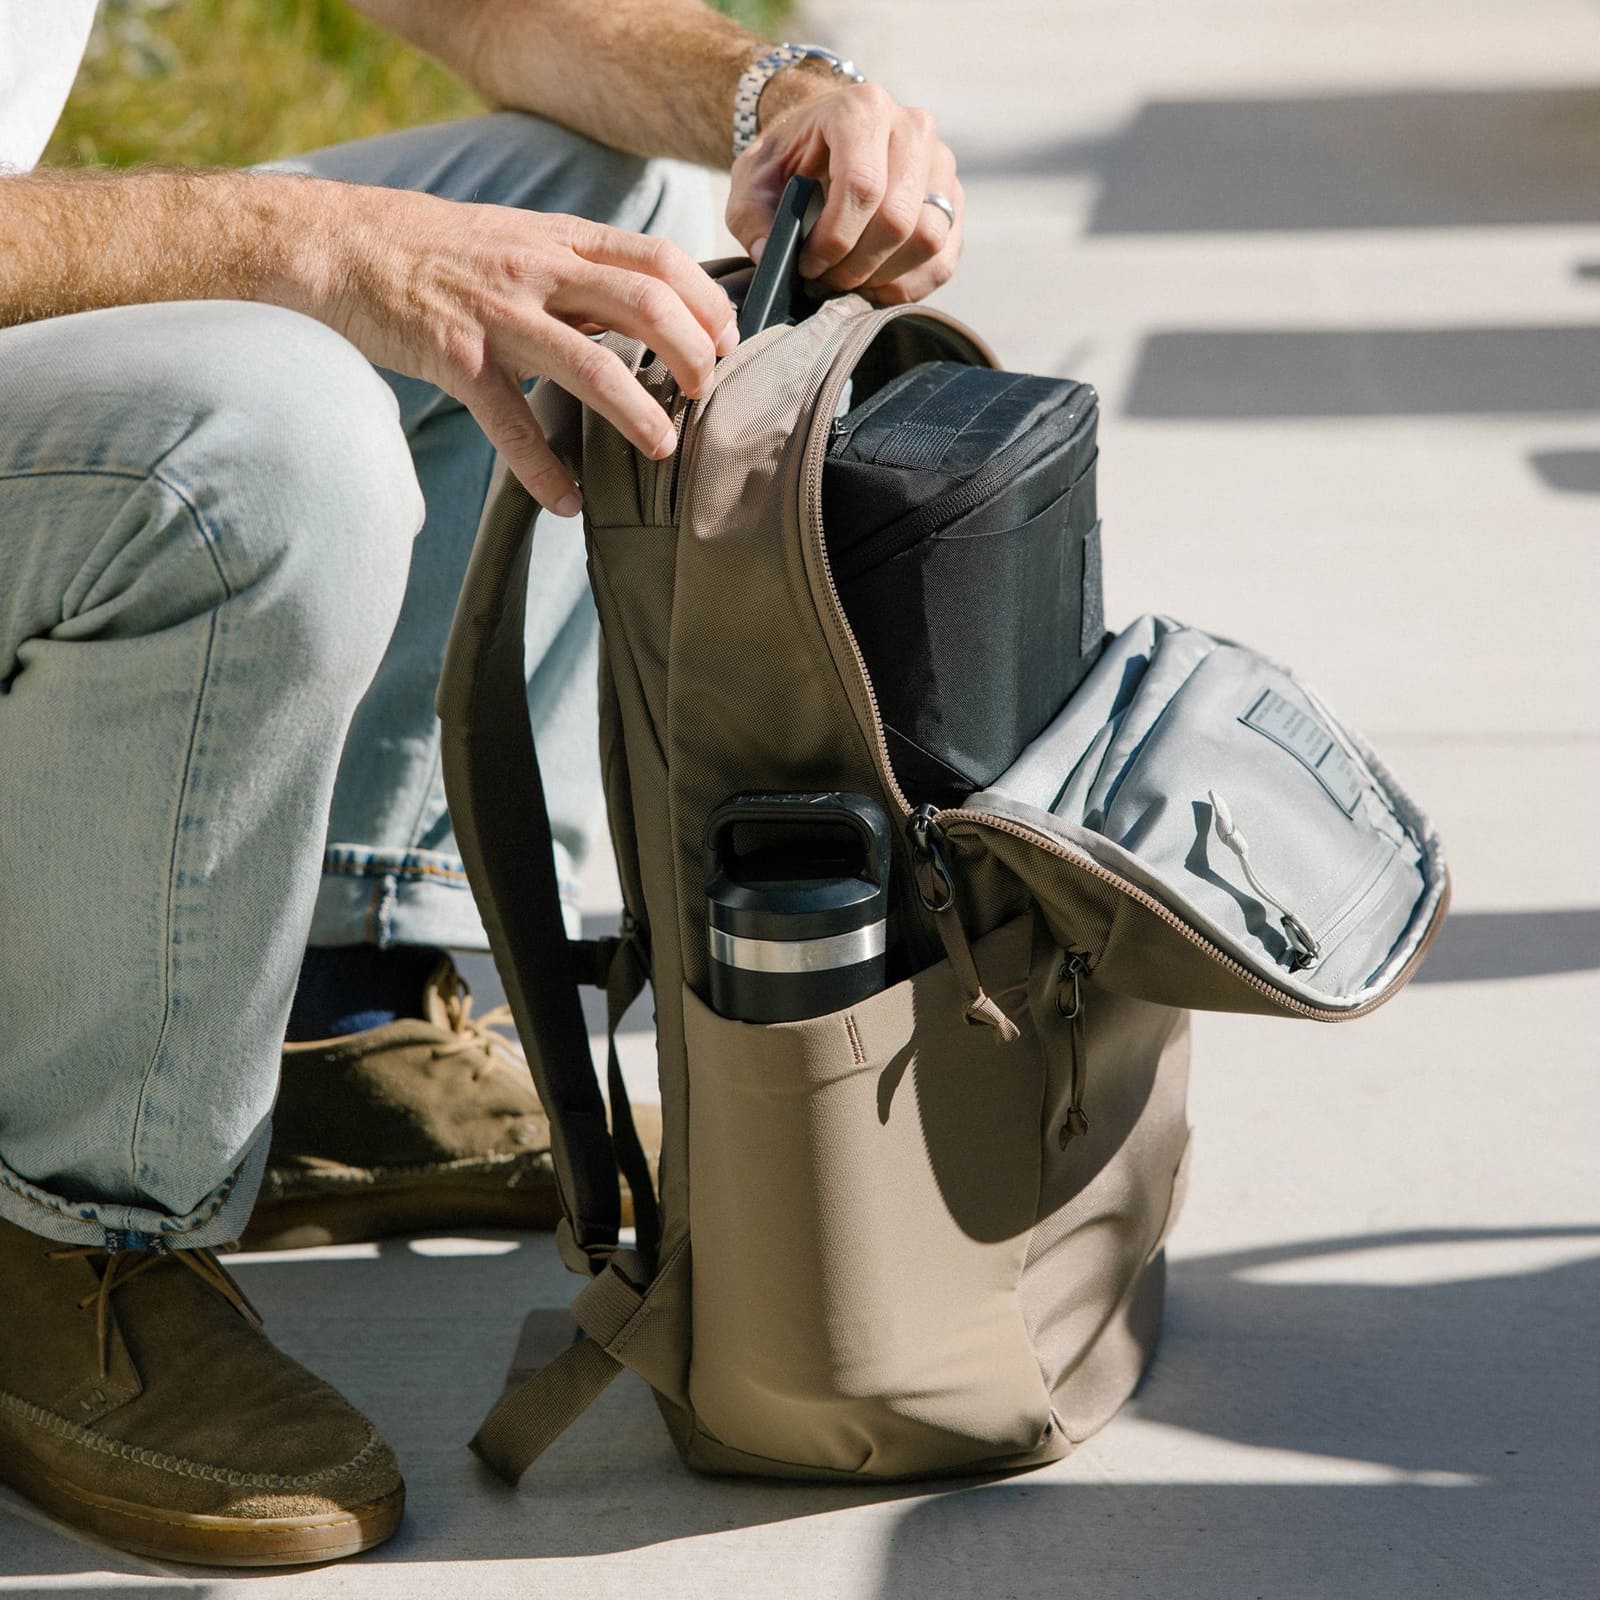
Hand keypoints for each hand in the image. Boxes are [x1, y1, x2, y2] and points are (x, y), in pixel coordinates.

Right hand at [304, 185, 737, 512]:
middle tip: (707, 393)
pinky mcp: (456, 357)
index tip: (730, 339)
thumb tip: (644, 311)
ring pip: (590, 362)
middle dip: (691, 353)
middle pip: (644, 303)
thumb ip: (579, 272)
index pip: (658, 257)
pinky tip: (565, 502)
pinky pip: (510, 423)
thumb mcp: (518, 239)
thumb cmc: (434, 249)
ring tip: (663, 448)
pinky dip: (542, 469)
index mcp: (559, 239)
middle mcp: (537, 269)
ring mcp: (497, 313)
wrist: (340, 245)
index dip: (706, 301)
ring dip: (637, 411)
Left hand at [725, 83, 962, 305]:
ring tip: (847, 283)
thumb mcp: (753, 179)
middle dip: (856, 266)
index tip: (808, 264)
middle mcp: (912, 127)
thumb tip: (769, 255)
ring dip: (883, 278)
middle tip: (824, 280)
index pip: (862, 187)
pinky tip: (873, 285)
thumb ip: (750, 216)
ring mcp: (941, 164)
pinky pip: (942, 259)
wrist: (825, 140)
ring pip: (927, 240)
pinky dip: (907, 286)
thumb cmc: (790, 159)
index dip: (834, 240)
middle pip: (898, 219)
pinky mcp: (953, 200)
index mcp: (862, 109)